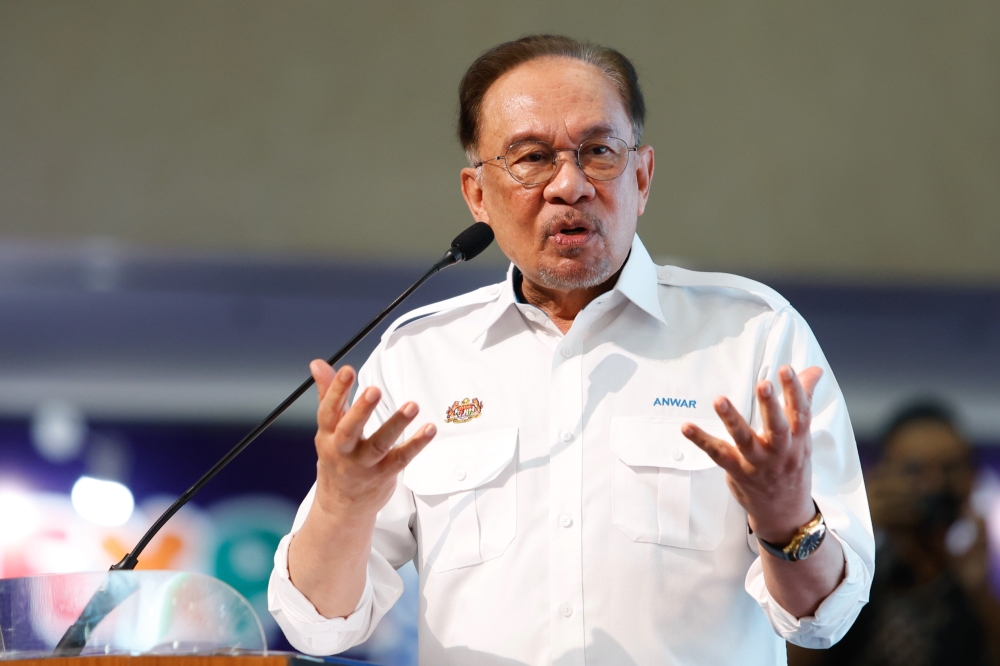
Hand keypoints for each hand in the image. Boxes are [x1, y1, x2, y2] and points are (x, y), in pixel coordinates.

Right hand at [310, 360, 436, 522]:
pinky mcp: (384, 474)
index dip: (336, 390)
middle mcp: (343, 451)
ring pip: (379, 444)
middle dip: (361, 410)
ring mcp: (364, 465)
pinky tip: (429, 429)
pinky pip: (401, 459)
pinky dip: (416, 444)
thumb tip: (318, 364)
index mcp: (327, 435)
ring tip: (412, 406)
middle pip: (349, 429)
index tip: (347, 370)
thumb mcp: (327, 429)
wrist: (341, 507)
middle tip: (374, 390)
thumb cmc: (336, 459)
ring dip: (396, 424)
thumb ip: (327, 394)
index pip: (328, 411)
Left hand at [682, 365, 823, 544]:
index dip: (795, 391)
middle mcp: (780, 452)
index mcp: (798, 440)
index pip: (800, 413)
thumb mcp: (803, 436)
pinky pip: (717, 455)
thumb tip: (814, 371)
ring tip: (720, 400)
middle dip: (771, 406)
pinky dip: (701, 440)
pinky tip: (687, 427)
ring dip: (732, 420)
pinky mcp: (737, 472)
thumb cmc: (791, 467)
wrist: (784, 512)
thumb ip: (802, 401)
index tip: (787, 370)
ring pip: (744, 440)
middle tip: (764, 384)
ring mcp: (757, 463)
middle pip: (777, 428)